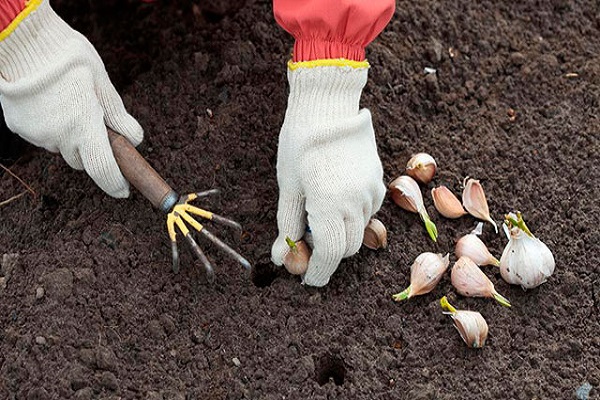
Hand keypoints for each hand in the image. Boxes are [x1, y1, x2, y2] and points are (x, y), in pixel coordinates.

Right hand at [0, 0, 142, 197]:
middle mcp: (59, 136)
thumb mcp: (103, 84)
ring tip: (70, 105)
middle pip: (82, 159)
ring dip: (70, 137)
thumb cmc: (69, 59)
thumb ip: (119, 116)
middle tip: (96, 124)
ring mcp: (36, 134)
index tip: (124, 191)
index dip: (116, 184)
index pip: (103, 169)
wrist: (22, 41)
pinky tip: (51, 105)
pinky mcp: (19, 127)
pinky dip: (52, 128)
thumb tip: (135, 140)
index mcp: (84, 126)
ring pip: (62, 147)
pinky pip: (43, 137)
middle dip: (92, 150)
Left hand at [271, 66, 384, 286]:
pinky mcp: (378, 180)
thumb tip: (281, 257)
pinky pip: (367, 210)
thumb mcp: (288, 186)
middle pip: (348, 248)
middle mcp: (356, 203)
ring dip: (341, 233)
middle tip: (307, 244)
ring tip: (318, 213)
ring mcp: (371, 191)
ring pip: (359, 230)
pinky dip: (352, 215)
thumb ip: (287, 225)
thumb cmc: (300, 143)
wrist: (328, 105)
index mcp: (330, 206)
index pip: (330, 255)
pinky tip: (335, 196)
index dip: (318, 272)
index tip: (307, 279)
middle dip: (329, 254)